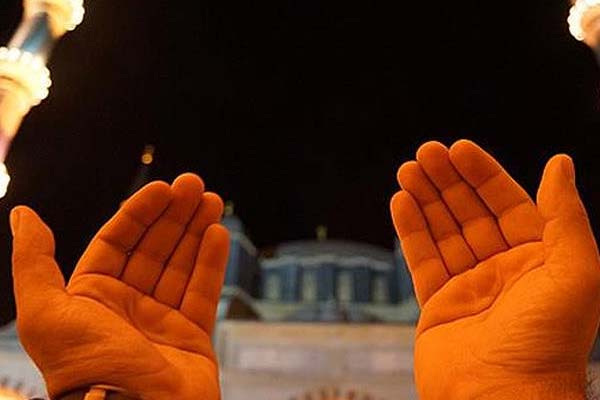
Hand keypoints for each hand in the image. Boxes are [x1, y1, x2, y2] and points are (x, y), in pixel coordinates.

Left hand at [11, 173, 228, 399]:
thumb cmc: (87, 368)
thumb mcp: (47, 313)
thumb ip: (34, 262)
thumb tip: (23, 214)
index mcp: (92, 297)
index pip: (118, 242)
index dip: (140, 212)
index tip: (163, 188)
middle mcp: (127, 306)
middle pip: (155, 248)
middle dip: (175, 215)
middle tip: (194, 184)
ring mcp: (161, 321)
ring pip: (182, 265)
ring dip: (197, 231)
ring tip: (212, 200)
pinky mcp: (192, 336)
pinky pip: (203, 293)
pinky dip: (211, 263)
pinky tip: (218, 234)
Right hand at [390, 140, 599, 398]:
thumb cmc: (548, 342)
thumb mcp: (574, 272)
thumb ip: (564, 216)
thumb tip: (560, 163)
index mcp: (538, 261)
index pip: (508, 205)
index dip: (483, 175)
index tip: (459, 149)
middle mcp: (503, 270)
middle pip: (469, 213)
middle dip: (447, 181)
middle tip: (424, 152)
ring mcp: (468, 288)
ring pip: (442, 232)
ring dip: (425, 199)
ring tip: (407, 169)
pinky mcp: (438, 306)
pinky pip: (422, 260)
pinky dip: (410, 231)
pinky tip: (400, 203)